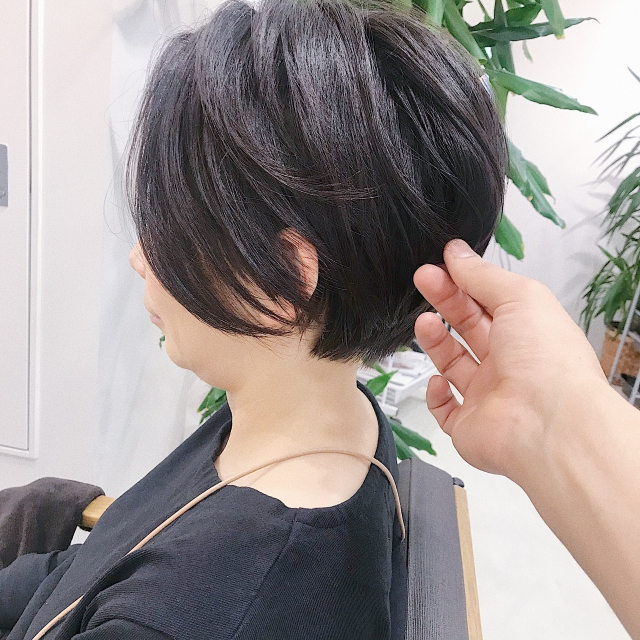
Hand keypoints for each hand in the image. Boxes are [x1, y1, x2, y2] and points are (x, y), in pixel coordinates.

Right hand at [413, 239, 611, 481]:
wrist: (546, 424)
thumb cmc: (545, 360)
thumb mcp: (519, 297)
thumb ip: (483, 276)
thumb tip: (457, 253)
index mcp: (527, 333)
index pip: (490, 302)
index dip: (464, 282)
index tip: (441, 265)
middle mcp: (510, 363)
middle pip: (469, 328)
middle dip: (444, 301)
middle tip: (423, 279)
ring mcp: (489, 396)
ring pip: (454, 364)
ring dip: (435, 340)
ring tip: (423, 321)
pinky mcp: (470, 426)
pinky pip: (446, 409)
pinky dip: (435, 394)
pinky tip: (437, 380)